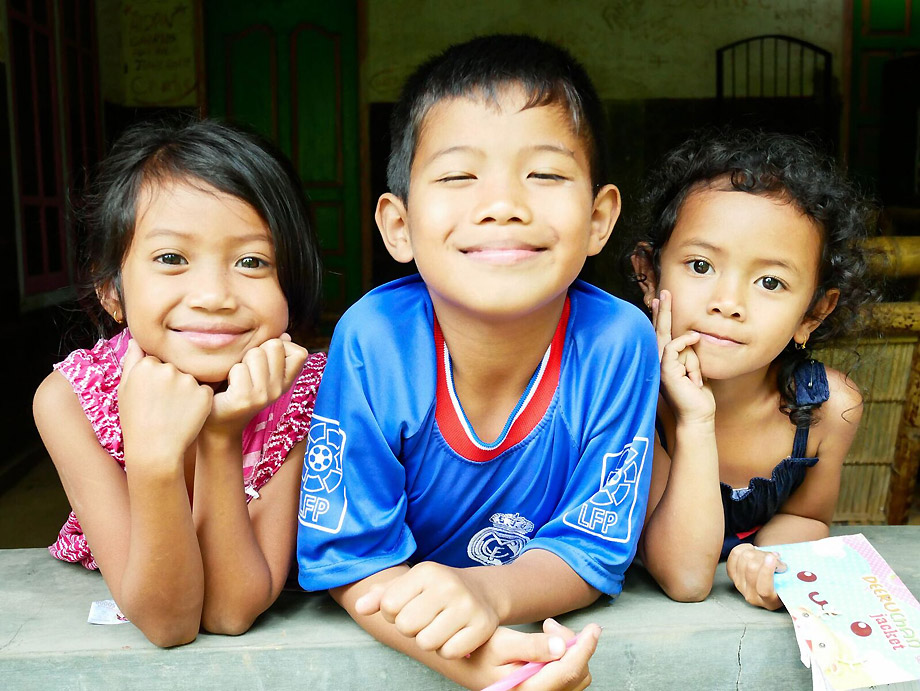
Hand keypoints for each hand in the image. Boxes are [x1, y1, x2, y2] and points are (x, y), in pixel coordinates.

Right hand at [118, 339, 212, 463]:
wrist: (154, 450)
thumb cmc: (136, 421)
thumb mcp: (124, 390)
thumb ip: (132, 362)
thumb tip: (136, 340)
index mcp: (147, 365)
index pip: (157, 361)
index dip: (154, 380)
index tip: (150, 396)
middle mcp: (168, 369)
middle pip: (175, 368)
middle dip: (171, 383)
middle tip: (162, 406)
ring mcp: (188, 381)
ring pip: (191, 379)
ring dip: (186, 391)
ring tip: (174, 412)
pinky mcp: (205, 394)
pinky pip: (204, 391)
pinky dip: (199, 402)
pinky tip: (187, 415)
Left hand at [208, 335, 307, 431]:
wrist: (219, 422)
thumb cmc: (238, 390)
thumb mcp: (262, 373)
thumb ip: (274, 354)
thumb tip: (285, 336)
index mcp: (286, 382)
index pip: (301, 353)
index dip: (282, 347)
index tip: (267, 360)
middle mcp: (279, 390)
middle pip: (275, 345)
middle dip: (257, 351)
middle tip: (248, 370)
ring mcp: (263, 395)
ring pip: (256, 354)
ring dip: (242, 361)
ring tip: (238, 378)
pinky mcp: (245, 399)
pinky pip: (239, 368)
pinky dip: (230, 373)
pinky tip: (230, 387)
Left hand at [355, 561, 499, 658]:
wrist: (482, 591)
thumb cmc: (437, 590)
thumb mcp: (409, 584)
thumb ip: (381, 595)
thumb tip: (359, 607)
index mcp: (426, 571)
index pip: (388, 606)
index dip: (394, 613)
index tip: (409, 606)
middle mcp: (448, 585)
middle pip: (406, 627)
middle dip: (411, 629)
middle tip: (425, 619)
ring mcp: (468, 605)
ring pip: (426, 643)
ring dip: (429, 641)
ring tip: (439, 626)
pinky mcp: (483, 626)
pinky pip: (449, 653)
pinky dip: (448, 649)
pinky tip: (454, 634)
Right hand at [469, 619, 599, 690]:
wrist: (468, 664)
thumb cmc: (480, 652)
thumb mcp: (501, 643)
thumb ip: (531, 645)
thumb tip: (562, 646)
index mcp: (529, 689)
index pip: (568, 671)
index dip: (585, 648)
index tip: (593, 629)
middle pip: (577, 673)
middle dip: (573, 644)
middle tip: (549, 624)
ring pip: (577, 675)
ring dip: (570, 650)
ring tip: (547, 631)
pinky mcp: (546, 690)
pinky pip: (570, 677)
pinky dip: (567, 658)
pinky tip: (549, 645)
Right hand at [653, 290, 714, 423]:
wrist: (697, 416)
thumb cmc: (698, 395)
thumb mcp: (697, 368)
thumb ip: (691, 353)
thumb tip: (694, 336)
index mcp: (665, 361)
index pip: (661, 334)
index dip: (660, 317)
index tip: (659, 301)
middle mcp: (658, 361)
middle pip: (658, 330)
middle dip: (662, 310)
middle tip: (663, 293)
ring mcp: (659, 365)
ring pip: (674, 342)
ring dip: (692, 359)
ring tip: (695, 379)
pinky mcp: (664, 370)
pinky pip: (674, 346)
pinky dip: (686, 344)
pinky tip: (695, 344)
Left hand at [726, 543, 786, 609]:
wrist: (769, 583)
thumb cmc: (783, 583)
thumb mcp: (790, 585)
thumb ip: (786, 576)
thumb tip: (781, 564)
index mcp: (769, 602)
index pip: (763, 588)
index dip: (767, 571)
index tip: (773, 557)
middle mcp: (751, 595)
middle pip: (751, 568)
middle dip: (764, 556)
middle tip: (774, 556)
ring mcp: (739, 585)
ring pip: (743, 559)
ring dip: (756, 552)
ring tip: (765, 554)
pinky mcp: (732, 574)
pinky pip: (734, 555)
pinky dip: (743, 548)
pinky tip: (752, 549)